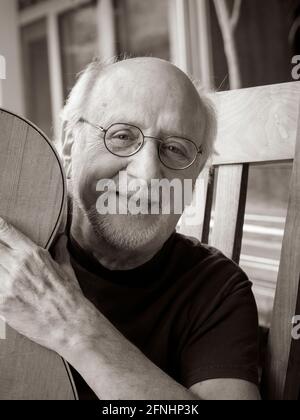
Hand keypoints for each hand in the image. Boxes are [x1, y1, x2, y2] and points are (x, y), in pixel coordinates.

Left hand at [0, 217, 92, 355]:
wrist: (69, 324)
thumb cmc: (70, 297)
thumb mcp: (66, 270)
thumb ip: (60, 252)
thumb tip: (62, 238)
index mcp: (33, 253)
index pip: (4, 231)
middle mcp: (17, 265)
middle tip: (1, 256)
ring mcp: (6, 284)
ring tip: (2, 271)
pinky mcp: (1, 302)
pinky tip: (0, 287)